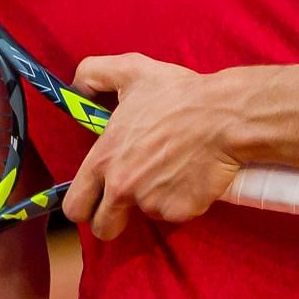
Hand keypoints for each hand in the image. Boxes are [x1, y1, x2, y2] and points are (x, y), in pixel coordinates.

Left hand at [60, 54, 243, 240]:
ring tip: (173, 166)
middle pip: (103, 228)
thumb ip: (94, 73)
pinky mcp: (181, 211)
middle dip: (110, 221)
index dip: (83, 206)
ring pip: (146, 213)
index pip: (75, 205)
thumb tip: (77, 87)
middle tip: (126, 202)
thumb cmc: (178, 94)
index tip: (95, 199)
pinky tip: (192, 173)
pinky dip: (183, 198)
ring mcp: (152, 202)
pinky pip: (176, 211)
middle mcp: (122, 187)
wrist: (224, 115)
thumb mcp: (131, 71)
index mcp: (105, 159)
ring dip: (155, 197)